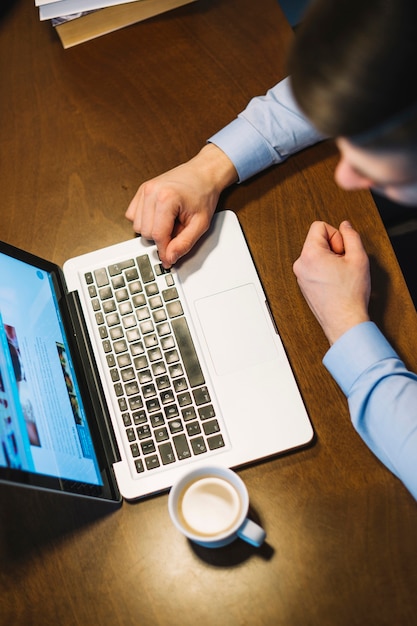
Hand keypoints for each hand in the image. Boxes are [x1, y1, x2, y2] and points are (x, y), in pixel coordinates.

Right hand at [125, 144, 237, 267]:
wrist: (203, 173)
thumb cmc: (204, 194)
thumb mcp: (200, 223)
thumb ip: (184, 243)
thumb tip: (169, 258)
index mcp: (167, 198)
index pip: (157, 235)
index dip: (164, 251)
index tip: (170, 258)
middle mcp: (152, 192)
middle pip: (146, 233)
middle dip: (161, 238)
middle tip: (177, 229)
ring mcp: (144, 190)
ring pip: (138, 226)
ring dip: (153, 230)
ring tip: (170, 221)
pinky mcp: (141, 191)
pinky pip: (133, 216)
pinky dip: (145, 221)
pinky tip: (159, 216)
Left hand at [293, 220, 370, 344]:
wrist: (344, 322)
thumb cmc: (350, 295)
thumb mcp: (359, 258)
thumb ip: (352, 236)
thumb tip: (345, 226)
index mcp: (309, 255)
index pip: (319, 226)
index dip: (336, 235)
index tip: (343, 251)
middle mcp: (300, 264)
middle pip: (317, 240)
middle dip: (333, 247)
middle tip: (344, 264)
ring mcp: (300, 276)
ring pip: (317, 254)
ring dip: (330, 259)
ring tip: (340, 275)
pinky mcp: (303, 285)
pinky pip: (314, 267)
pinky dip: (325, 270)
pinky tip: (336, 283)